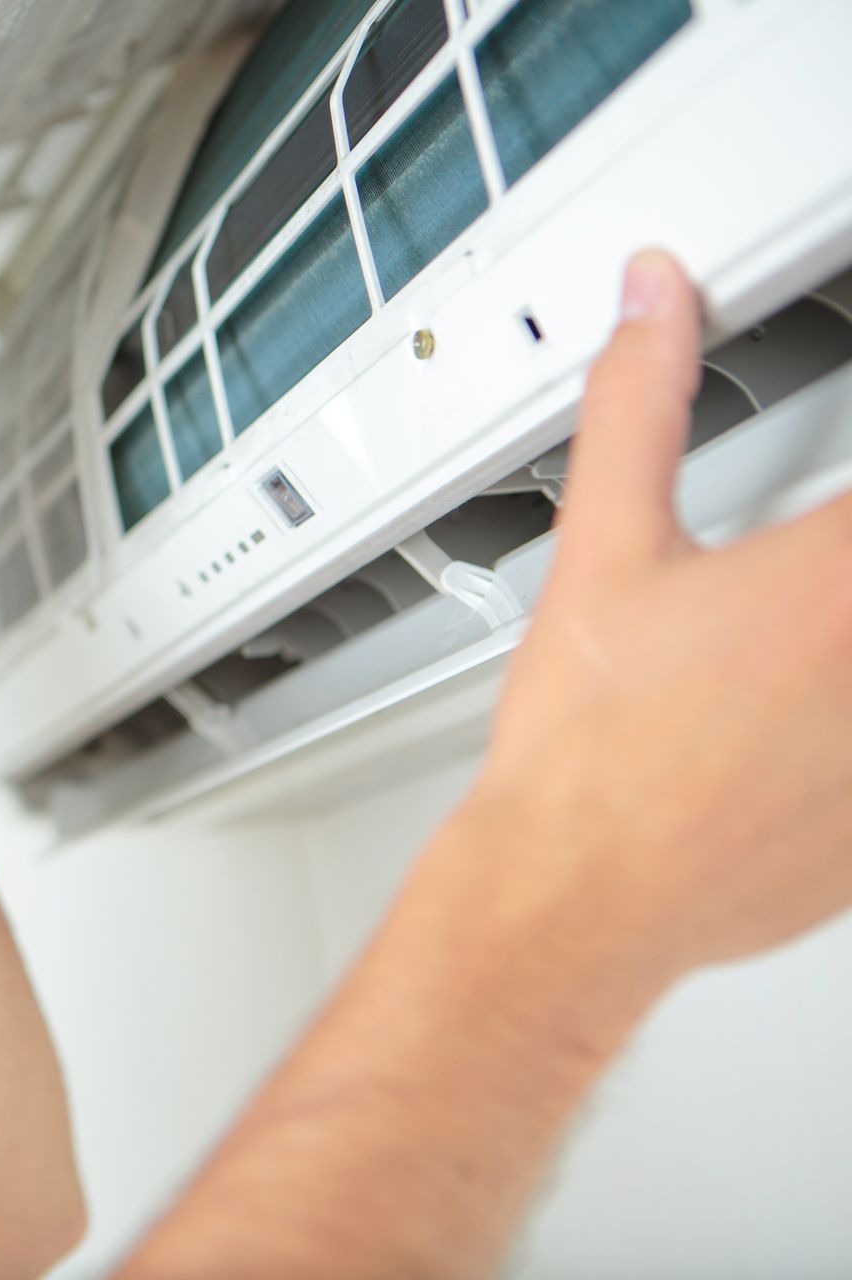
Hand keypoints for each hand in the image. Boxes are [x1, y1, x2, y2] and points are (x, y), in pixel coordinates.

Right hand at [455, 249, 851, 985]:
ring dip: (838, 642)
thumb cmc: (587, 754)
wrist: (574, 900)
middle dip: (827, 565)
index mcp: (840, 578)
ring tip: (791, 645)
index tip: (810, 517)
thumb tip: (652, 305)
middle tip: (789, 577)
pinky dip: (845, 716)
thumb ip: (638, 408)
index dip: (835, 494)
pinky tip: (801, 720)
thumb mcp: (602, 555)